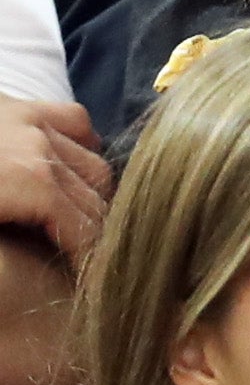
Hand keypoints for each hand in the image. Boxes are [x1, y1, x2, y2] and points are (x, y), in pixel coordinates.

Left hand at [0, 97, 110, 265]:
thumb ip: (18, 234)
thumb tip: (52, 254)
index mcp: (28, 181)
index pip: (81, 227)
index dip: (91, 258)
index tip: (93, 280)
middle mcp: (41, 147)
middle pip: (93, 196)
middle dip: (96, 230)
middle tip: (89, 258)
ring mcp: (32, 120)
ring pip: (93, 160)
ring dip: (92, 192)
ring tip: (79, 218)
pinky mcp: (20, 104)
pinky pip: (74, 121)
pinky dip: (83, 146)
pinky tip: (72, 166)